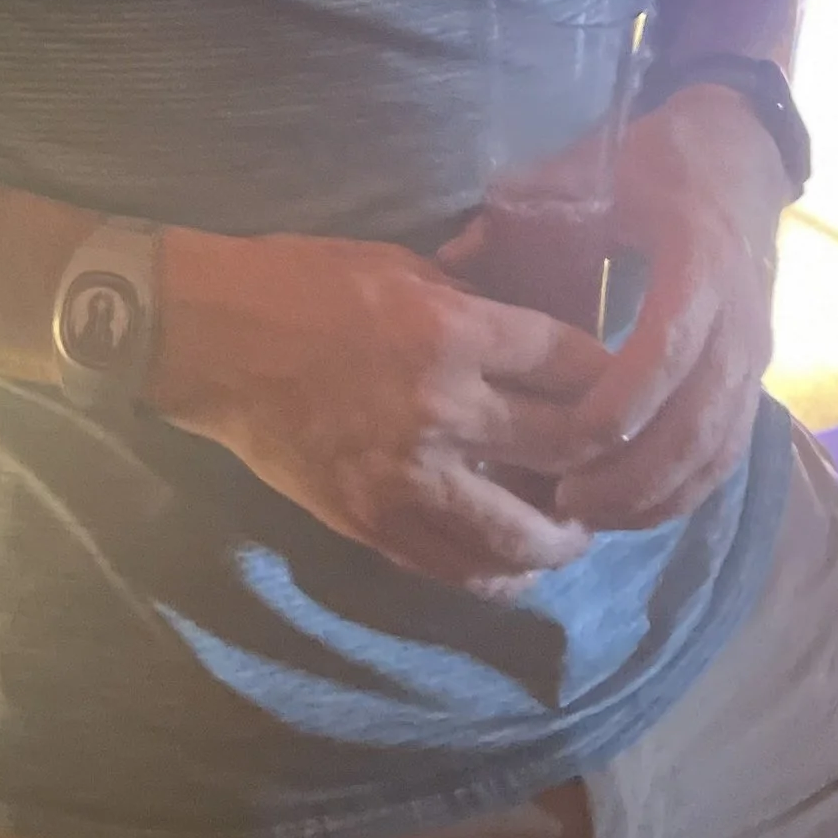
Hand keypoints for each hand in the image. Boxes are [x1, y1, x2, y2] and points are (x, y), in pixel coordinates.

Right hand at [149, 225, 608, 597]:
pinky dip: (501, 573)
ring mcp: (407, 478)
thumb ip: (473, 301)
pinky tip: (515, 561)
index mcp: (452, 331)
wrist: (212, 340)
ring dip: (565, 536)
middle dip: (606, 459)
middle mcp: (442, 410)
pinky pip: (460, 570)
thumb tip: (536, 326)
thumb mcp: (401, 265)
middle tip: (621, 462)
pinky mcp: (373, 523)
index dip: (612, 376)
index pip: (571, 364)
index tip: (625, 384)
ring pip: (522, 535)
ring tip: (577, 526)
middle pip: (566, 451)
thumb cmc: (302, 282)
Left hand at [554, 87, 786, 532]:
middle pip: (698, 419)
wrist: (740, 157)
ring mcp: (755, 354)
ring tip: (585, 514)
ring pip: (716, 449)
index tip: (572, 437)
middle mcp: (740, 319)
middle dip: (633, 471)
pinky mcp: (754, 378)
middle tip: (563, 500)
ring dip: (657, 492)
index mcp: (701, 260)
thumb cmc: (657, 162)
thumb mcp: (596, 167)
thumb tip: (451, 257)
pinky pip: (725, 452)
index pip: (669, 347)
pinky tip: (630, 509)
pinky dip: (682, 489)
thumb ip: (528, 208)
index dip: (623, 398)